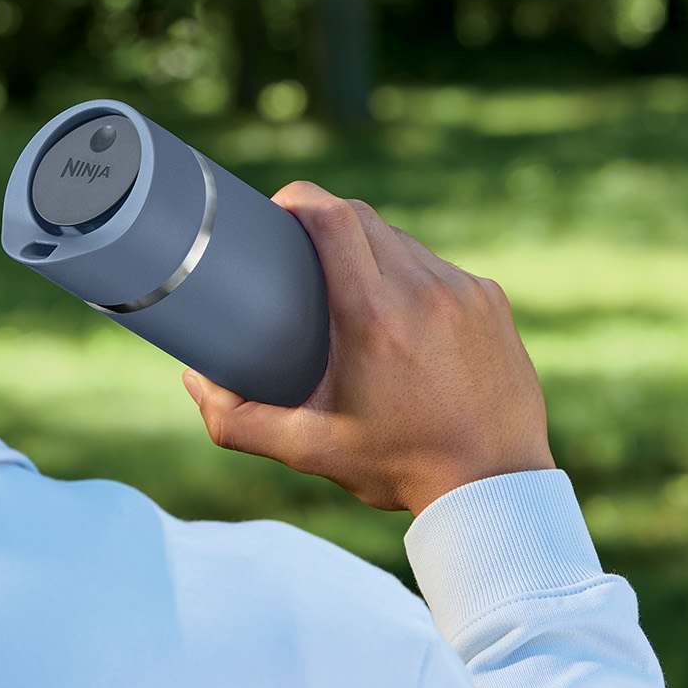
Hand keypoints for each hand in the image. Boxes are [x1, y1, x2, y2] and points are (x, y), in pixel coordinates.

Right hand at [180, 182, 551, 515]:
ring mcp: (464, 291)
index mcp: (374, 316)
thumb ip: (238, 421)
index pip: (333, 218)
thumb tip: (194, 381)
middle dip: (326, 220)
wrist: (493, 489)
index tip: (277, 209)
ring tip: (349, 282)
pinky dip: (411, 276)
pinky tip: (401, 310)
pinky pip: (438, 267)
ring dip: (370, 248)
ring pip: (402, 241)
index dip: (299, 198)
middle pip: (363, 218)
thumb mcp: (308, 448)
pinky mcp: (491, 300)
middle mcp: (423, 291)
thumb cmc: (398, 466)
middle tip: (300, 248)